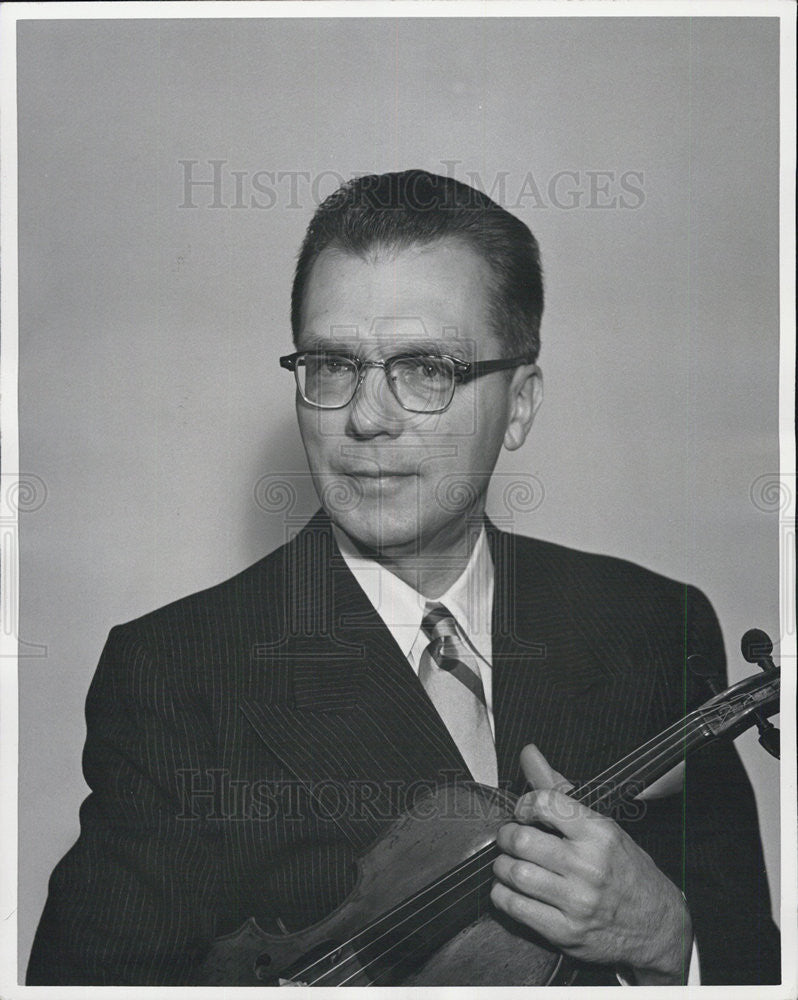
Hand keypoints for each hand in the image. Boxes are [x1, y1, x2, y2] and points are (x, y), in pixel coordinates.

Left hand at [490, 744, 692, 984]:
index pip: (545, 802)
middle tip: (511, 839)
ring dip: (502, 866)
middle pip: (522, 840)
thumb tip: (528, 753)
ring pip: (514, 873)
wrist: (658, 927)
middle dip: (506, 836)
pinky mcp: (565, 932)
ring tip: (510, 863)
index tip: (523, 812)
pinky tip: (511, 890)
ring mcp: (577, 902)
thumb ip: (559, 790)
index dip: (524, 804)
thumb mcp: (602, 825)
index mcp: (599, 833)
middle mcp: (588, 866)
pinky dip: (502, 895)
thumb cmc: (626, 870)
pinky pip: (515, 908)